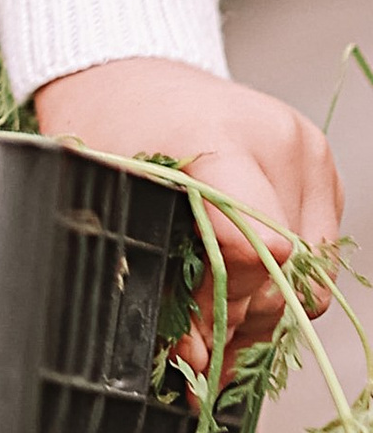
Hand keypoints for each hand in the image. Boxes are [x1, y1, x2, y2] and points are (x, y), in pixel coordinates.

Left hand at [33, 56, 343, 355]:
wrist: (131, 72)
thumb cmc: (112, 127)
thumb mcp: (112, 195)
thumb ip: (155, 276)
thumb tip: (196, 360)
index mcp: (220, 138)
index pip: (259, 247)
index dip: (223, 302)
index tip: (186, 327)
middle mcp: (279, 141)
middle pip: (289, 273)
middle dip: (240, 318)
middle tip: (196, 339)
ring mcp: (308, 150)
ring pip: (312, 274)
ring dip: (265, 306)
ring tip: (215, 308)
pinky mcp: (321, 164)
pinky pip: (320, 251)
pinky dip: (283, 278)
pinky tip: (239, 277)